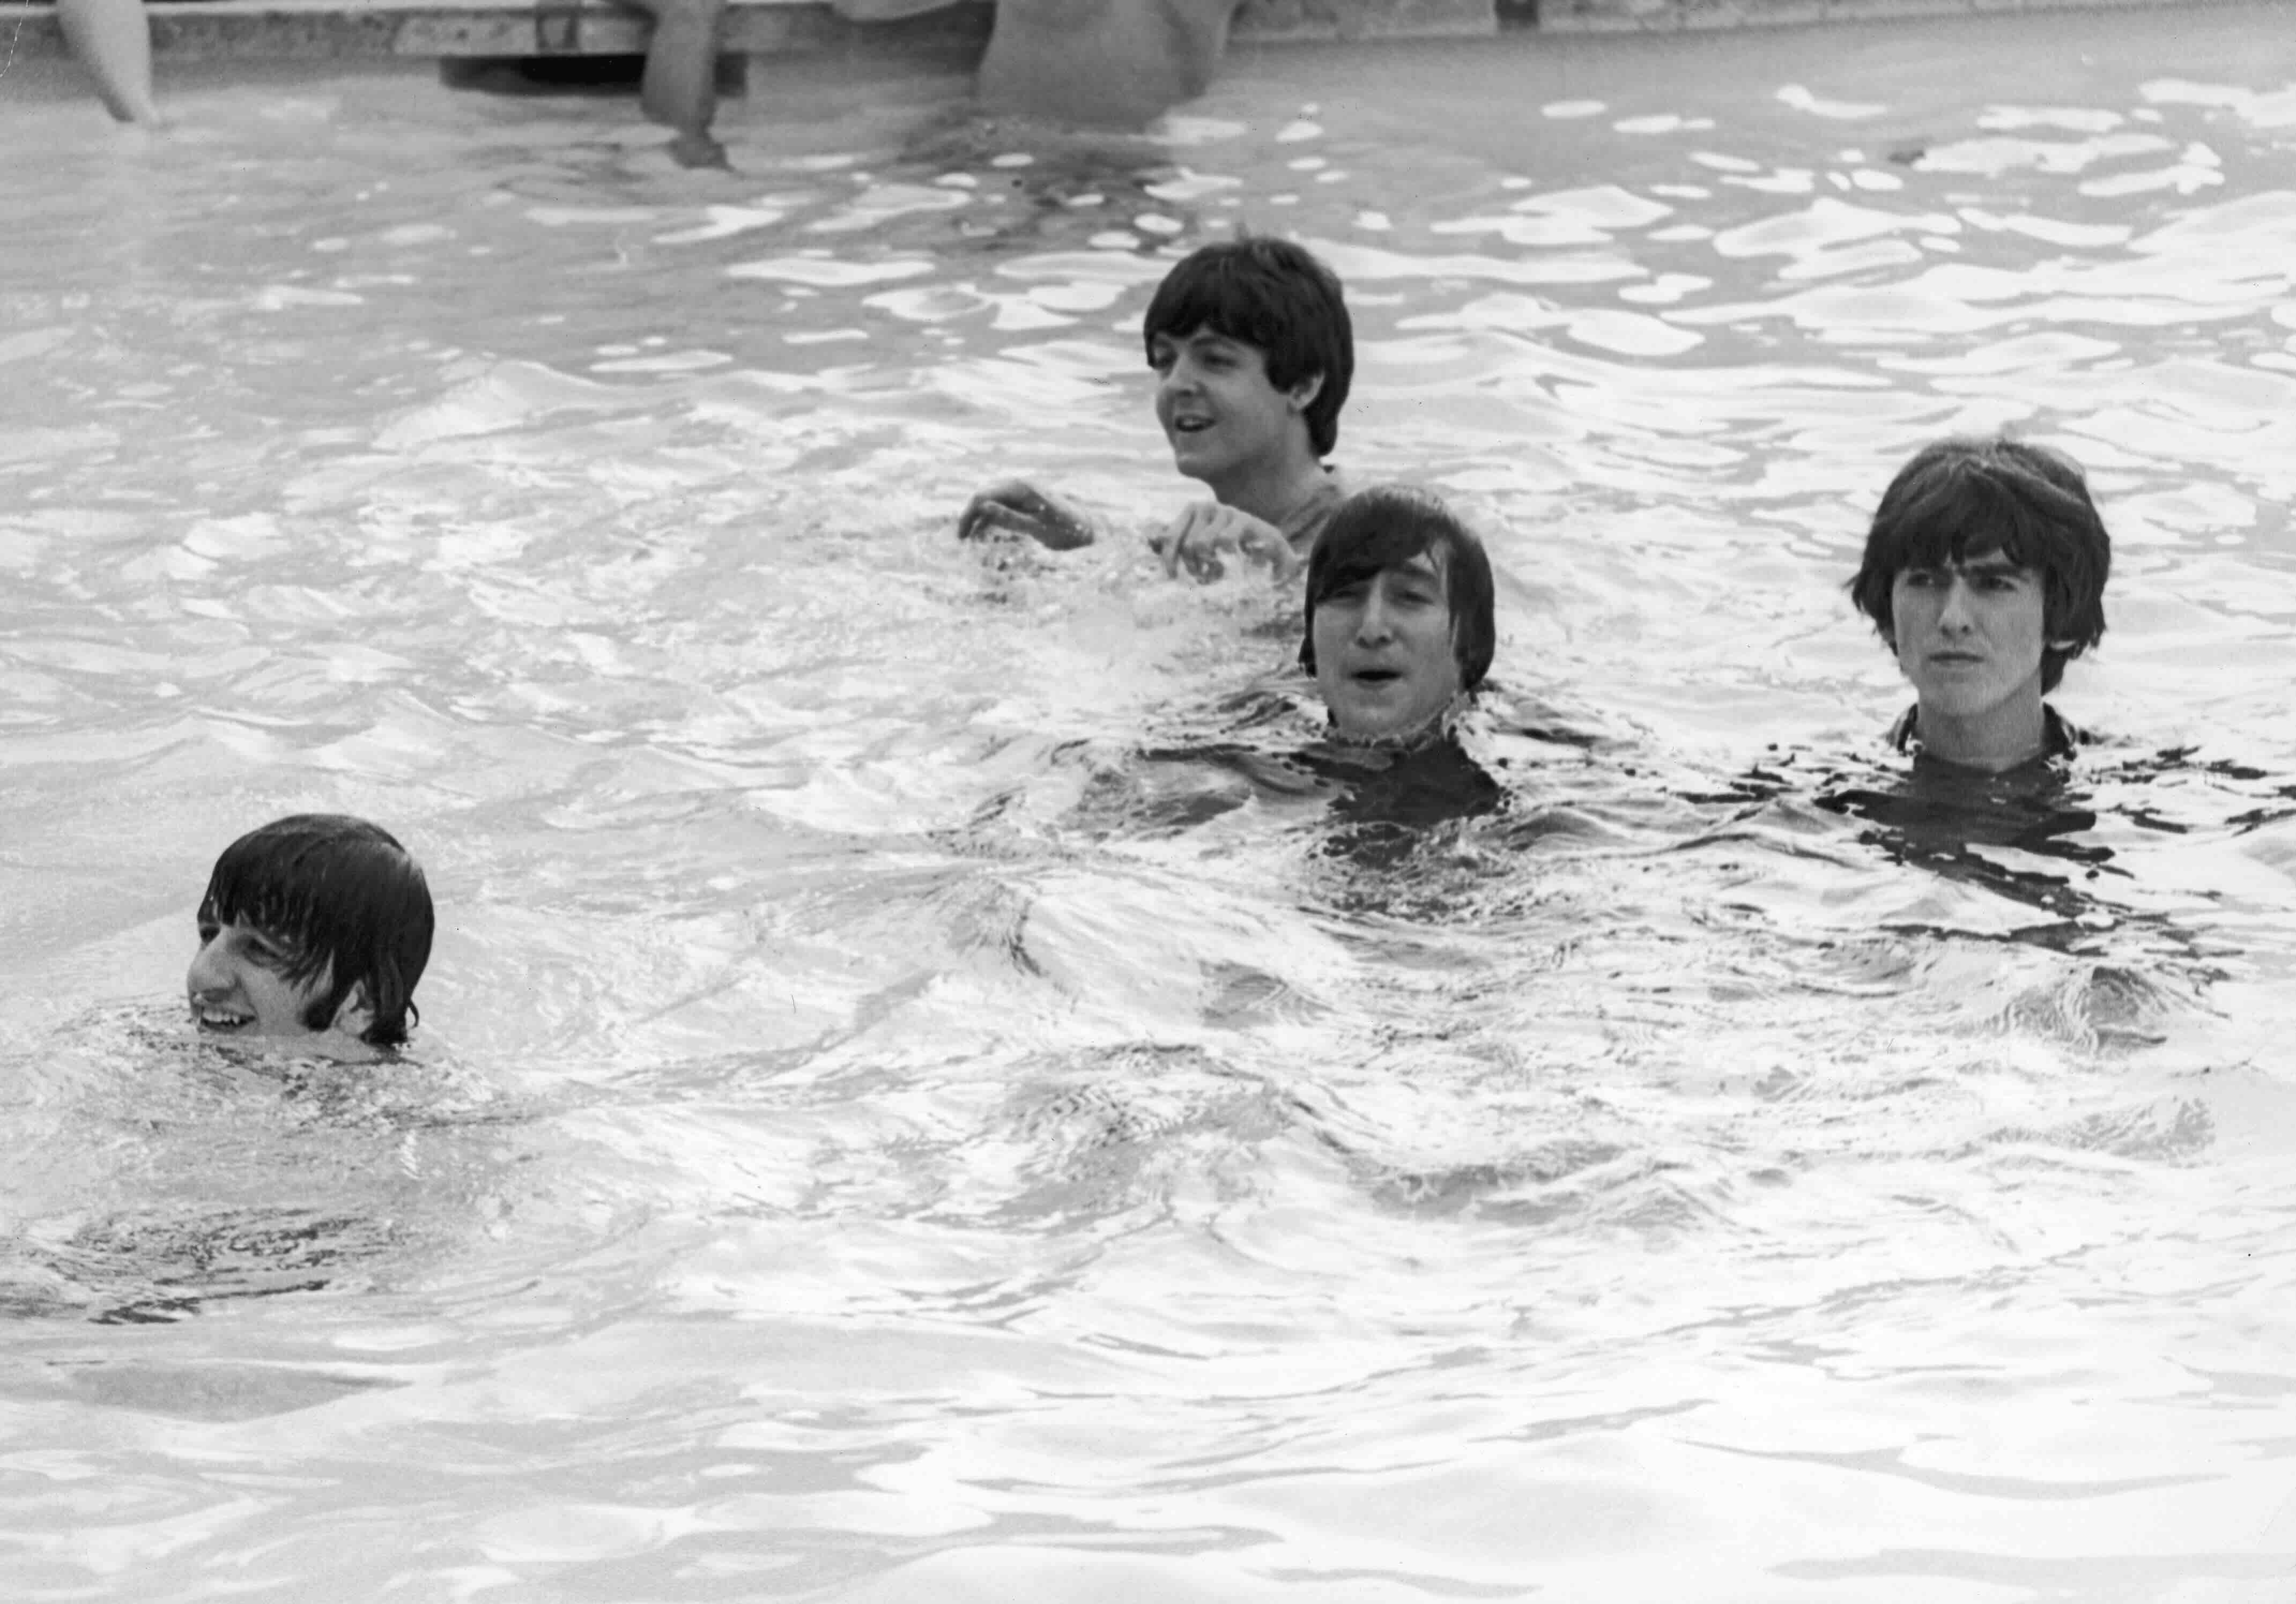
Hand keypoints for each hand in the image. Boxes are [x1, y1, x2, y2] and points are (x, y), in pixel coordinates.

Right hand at [956, 480, 1096, 550]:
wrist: (1088, 529)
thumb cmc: (1066, 530)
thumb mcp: (1037, 527)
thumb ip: (1010, 517)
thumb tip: (982, 507)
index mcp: (1021, 489)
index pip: (984, 496)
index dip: (968, 514)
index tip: (961, 535)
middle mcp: (1019, 486)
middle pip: (984, 496)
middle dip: (970, 514)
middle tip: (962, 538)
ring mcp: (1021, 493)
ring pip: (990, 501)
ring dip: (978, 517)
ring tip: (968, 538)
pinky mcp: (1024, 502)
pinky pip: (1000, 507)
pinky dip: (990, 519)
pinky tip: (981, 532)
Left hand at [1153, 501, 1300, 583]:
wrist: (1266, 540)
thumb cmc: (1229, 543)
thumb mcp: (1202, 541)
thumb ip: (1179, 541)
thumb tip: (1151, 540)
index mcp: (1192, 510)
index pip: (1171, 536)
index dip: (1169, 559)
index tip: (1173, 577)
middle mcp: (1207, 506)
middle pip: (1188, 544)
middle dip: (1194, 566)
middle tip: (1204, 576)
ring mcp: (1226, 511)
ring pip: (1204, 544)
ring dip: (1210, 566)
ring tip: (1218, 572)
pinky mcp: (1244, 520)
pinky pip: (1225, 542)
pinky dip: (1226, 559)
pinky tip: (1233, 563)